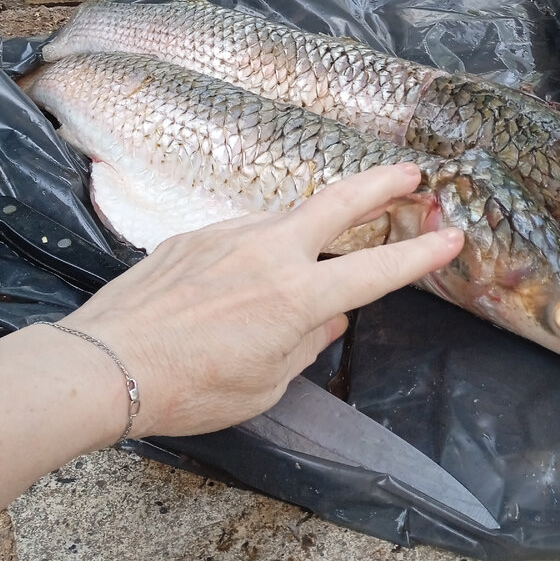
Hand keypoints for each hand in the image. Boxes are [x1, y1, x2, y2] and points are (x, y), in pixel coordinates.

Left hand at [61, 162, 463, 437]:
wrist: (108, 362)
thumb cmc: (192, 389)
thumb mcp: (265, 384)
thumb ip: (305, 344)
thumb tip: (329, 317)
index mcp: (298, 295)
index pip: (376, 269)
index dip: (421, 253)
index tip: (452, 234)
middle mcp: (272, 251)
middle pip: (341, 200)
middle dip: (384, 181)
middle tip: (412, 171)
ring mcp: (232, 234)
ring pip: (286, 219)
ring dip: (310, 228)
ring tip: (310, 255)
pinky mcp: (196, 233)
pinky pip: (243, 235)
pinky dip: (259, 249)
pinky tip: (240, 279)